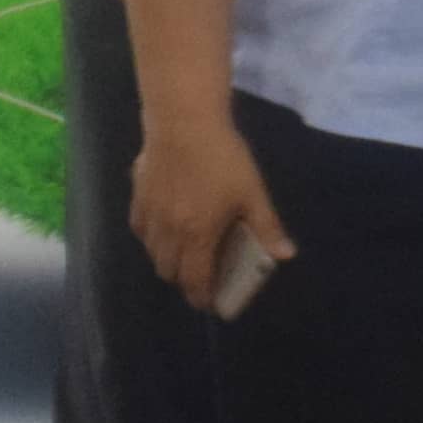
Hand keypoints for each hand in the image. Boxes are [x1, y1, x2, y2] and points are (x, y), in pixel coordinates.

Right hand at [132, 108, 291, 318]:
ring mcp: (149, 215)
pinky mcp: (137, 197)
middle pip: (170, 273)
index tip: (211, 303)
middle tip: (202, 275)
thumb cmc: (222, 156)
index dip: (202, 298)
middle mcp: (168, 233)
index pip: (195, 281)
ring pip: (153, 254)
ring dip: (168, 261)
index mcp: (198, 235)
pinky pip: (141, 231)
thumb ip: (266, 226)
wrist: (183, 120)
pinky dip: (153, 239)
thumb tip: (285, 256)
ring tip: (185, 253)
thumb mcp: (252, 191)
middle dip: (185, 281)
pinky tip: (165, 227)